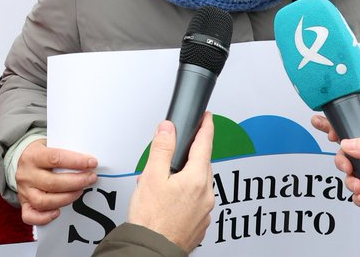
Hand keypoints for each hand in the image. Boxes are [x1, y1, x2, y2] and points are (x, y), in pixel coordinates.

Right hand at [16, 139, 97, 225]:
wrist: (22, 159)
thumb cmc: (42, 152)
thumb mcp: (50, 144)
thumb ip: (66, 151)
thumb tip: (89, 161)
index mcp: (33, 156)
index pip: (55, 158)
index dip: (76, 161)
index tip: (92, 163)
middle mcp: (27, 174)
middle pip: (52, 183)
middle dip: (76, 182)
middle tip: (91, 179)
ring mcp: (24, 191)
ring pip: (43, 202)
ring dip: (66, 198)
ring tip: (80, 192)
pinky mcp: (24, 204)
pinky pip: (30, 216)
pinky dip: (45, 217)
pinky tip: (58, 213)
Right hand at [128, 114, 215, 251]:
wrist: (152, 250)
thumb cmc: (151, 220)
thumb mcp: (151, 176)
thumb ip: (162, 149)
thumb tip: (168, 128)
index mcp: (197, 178)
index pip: (205, 143)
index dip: (206, 126)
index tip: (207, 117)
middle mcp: (206, 194)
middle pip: (202, 164)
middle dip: (188, 157)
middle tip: (169, 158)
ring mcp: (205, 210)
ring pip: (199, 183)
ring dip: (185, 178)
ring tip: (162, 186)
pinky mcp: (200, 223)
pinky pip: (196, 201)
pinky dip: (186, 196)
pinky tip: (169, 201)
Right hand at [320, 113, 359, 209]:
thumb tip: (347, 143)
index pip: (355, 123)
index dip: (339, 127)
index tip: (326, 131)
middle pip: (349, 150)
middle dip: (343, 160)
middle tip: (346, 167)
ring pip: (353, 170)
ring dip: (351, 179)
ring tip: (358, 186)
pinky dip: (358, 194)